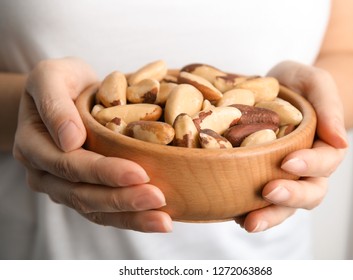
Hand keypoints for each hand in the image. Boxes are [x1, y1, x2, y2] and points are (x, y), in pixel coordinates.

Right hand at [13, 57, 171, 231]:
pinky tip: (156, 220)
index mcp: (33, 145)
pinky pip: (104, 212)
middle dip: (122, 199)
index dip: (103, 171)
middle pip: (82, 194)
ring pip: (95, 210)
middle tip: (158, 198)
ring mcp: (63, 187)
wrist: (66, 93)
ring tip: (163, 221)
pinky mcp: (82, 192)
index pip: (69, 164)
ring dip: (130, 217)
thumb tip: (70, 140)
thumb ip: (55, 104)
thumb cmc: (62, 80)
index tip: (139, 172)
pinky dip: (130, 218)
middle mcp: (44, 173)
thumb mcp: (51, 76)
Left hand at [236, 61, 347, 231]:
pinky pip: (259, 202)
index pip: (325, 162)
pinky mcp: (260, 179)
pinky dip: (248, 211)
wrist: (275, 89)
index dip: (310, 164)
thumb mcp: (314, 81)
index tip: (289, 161)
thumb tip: (340, 140)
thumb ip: (328, 104)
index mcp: (324, 146)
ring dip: (270, 215)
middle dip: (291, 197)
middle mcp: (307, 168)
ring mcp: (284, 177)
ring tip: (249, 222)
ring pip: (285, 206)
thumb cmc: (298, 84)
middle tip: (269, 192)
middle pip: (309, 193)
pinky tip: (234, 215)